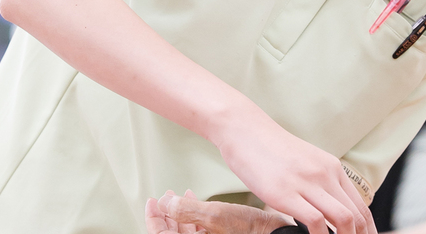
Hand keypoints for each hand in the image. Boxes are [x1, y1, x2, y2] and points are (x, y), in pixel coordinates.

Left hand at [145, 189, 291, 233]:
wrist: (273, 233)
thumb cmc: (250, 230)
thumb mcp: (214, 215)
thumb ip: (186, 209)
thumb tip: (164, 203)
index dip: (154, 218)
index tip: (152, 202)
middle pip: (172, 232)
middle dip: (166, 213)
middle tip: (163, 198)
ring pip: (186, 229)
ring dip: (180, 212)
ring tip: (178, 197)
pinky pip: (199, 227)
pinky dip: (195, 214)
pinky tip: (197, 201)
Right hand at [213, 108, 376, 233]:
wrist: (245, 130)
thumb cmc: (270, 150)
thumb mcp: (305, 163)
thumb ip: (319, 182)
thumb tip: (328, 210)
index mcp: (332, 167)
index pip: (361, 206)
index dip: (367, 230)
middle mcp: (325, 173)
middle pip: (356, 215)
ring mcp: (306, 183)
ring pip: (344, 219)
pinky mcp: (285, 193)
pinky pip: (315, 222)